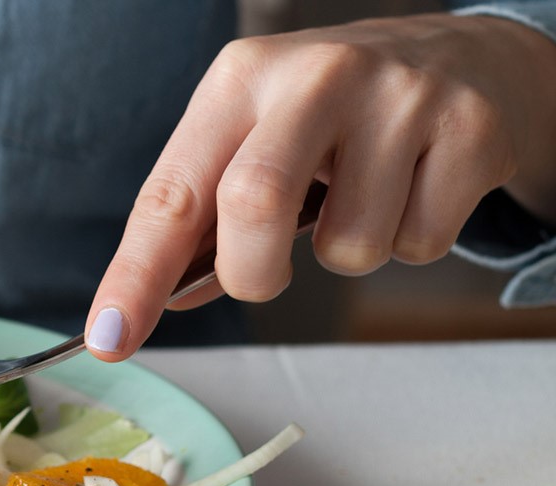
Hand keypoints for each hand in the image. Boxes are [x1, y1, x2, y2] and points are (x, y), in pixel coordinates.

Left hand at [84, 13, 555, 359]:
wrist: (467, 58)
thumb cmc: (335, 116)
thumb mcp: (256, 136)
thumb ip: (205, 216)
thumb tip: (157, 300)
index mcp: (239, 81)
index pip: (172, 194)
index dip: (137, 274)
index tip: (109, 337)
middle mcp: (314, 76)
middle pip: (253, 205)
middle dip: (251, 273)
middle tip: (265, 274)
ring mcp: (398, 97)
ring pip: (350, 247)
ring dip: (349, 254)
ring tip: (364, 198)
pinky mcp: (467, 128)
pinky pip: (420, 244)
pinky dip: (410, 242)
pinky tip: (415, 188)